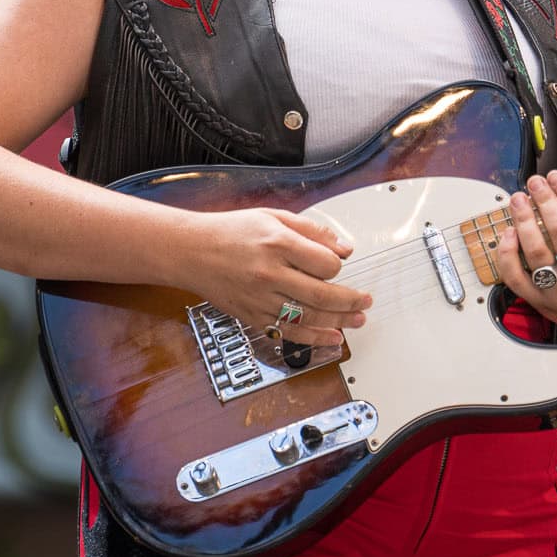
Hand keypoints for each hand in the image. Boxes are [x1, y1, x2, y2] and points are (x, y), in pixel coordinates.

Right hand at [177, 206, 369, 348]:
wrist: (190, 251)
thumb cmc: (232, 231)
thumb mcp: (275, 217)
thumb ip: (313, 231)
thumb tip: (345, 249)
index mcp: (277, 244)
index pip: (325, 263)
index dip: (338, 266)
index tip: (339, 265)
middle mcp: (269, 274)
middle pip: (321, 294)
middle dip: (350, 300)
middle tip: (366, 301)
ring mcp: (259, 298)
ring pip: (307, 317)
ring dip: (338, 321)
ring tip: (357, 320)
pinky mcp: (252, 316)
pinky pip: (288, 332)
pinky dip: (313, 338)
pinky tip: (332, 337)